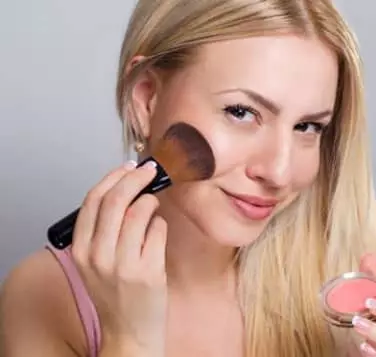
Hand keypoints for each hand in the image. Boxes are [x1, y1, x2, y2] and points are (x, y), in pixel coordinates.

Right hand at [70, 161, 167, 354]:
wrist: (129, 331)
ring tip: (153, 207)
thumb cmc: (115, 294)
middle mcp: (98, 256)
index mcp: (81, 250)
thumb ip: (103, 229)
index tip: (127, 167)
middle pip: (116, 200)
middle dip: (136, 178)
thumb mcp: (95, 261)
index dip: (113, 177)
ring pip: (140, 211)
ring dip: (151, 202)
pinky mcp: (148, 271)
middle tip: (149, 171)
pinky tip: (157, 231)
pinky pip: (159, 230)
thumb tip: (125, 190)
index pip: (93, 200)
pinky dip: (161, 224)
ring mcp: (124, 264)